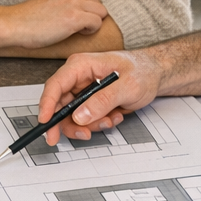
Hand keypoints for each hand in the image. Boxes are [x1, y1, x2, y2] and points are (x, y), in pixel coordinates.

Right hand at [3, 0, 109, 48]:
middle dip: (91, 15)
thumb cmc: (30, 17)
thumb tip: (82, 7)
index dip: (86, 9)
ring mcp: (74, 2)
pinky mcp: (75, 17)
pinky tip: (76, 33)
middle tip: (77, 25)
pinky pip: (97, 23)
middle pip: (99, 3)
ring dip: (92, 22)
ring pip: (101, 12)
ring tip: (77, 29)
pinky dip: (90, 30)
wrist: (16, 24)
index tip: (76, 18)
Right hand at [36, 49, 164, 145]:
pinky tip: (114, 115)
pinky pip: (85, 120)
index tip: (45, 123)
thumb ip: (103, 100)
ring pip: (72, 116)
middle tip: (83, 135)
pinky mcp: (90, 102)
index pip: (56, 85)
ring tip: (111, 120)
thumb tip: (80, 116)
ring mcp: (83, 91)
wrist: (155, 74)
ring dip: (91, 124)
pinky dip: (99, 123)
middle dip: (71, 123)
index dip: (47, 105)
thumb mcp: (127, 86)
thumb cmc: (142, 71)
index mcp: (81, 65)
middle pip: (60, 105)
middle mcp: (78, 78)